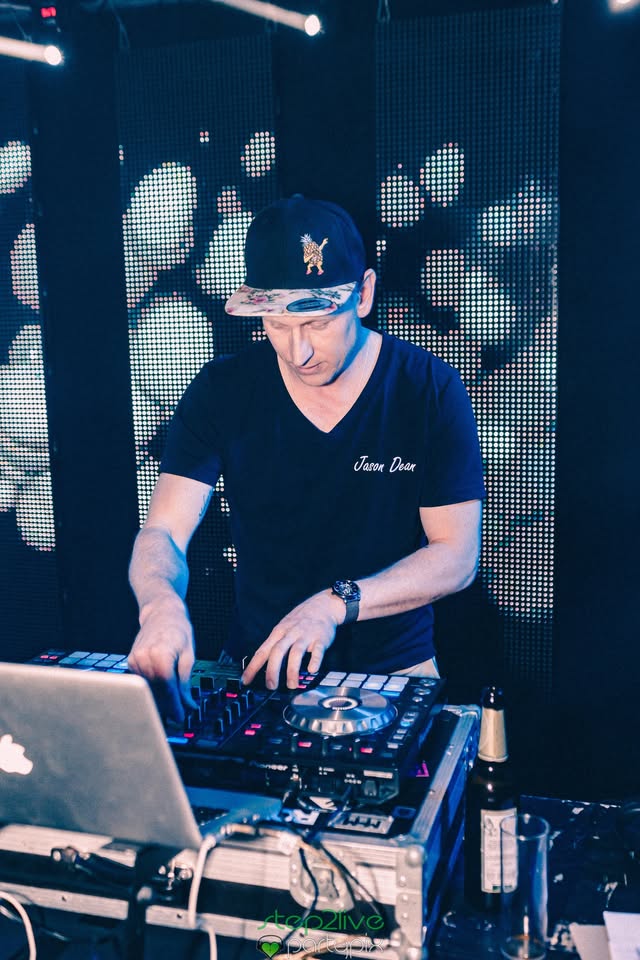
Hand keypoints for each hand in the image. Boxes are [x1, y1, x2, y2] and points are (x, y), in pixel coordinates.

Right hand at [127, 594, 197, 722]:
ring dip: (158, 699)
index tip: (180, 716)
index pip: (167, 688)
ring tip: (170, 706)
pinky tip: (159, 693)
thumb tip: (188, 704)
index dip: (174, 705)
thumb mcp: (188, 655)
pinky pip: (141, 681)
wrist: (161, 612)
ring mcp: (134, 660)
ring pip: (147, 688)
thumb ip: (185, 681)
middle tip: (178, 714)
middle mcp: (143, 658)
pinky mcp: (130, 661)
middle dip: (167, 705)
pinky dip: (150, 689)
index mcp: (160, 655)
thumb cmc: (178, 630)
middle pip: (155, 691)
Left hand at [241, 590, 343, 689]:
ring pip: (296, 653)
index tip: (246, 680)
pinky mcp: (320, 638)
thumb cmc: (300, 619)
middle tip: (271, 686)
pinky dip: (315, 660)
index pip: (262, 651)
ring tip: (292, 684)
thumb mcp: (283, 627)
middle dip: (272, 670)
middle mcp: (290, 634)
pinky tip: (312, 670)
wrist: (323, 605)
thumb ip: (275, 645)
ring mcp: (305, 636)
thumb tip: (263, 667)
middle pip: (277, 652)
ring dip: (292, 670)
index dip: (253, 666)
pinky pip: (317, 650)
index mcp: (278, 633)